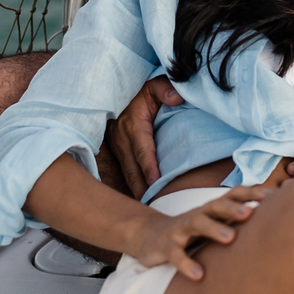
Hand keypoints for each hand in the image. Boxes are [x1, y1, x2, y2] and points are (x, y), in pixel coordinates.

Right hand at [109, 76, 185, 197]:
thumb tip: (177, 97)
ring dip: (137, 190)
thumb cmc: (141, 90)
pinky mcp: (118, 151)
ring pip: (128, 174)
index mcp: (133, 125)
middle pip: (133, 169)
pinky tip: (142, 197)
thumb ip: (165, 89)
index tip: (155, 182)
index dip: (149, 167)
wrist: (116, 90)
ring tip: (148, 208)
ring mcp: (118, 146)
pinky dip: (133, 185)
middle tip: (153, 207)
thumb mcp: (153, 85)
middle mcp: (123, 139)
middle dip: (142, 189)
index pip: (143, 149)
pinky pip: (126, 171)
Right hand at [133, 185, 268, 280]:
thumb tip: (273, 216)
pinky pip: (176, 254)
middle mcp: (199, 213)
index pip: (233, 194)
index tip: (273, 195)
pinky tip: (199, 275)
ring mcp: (182, 228)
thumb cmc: (193, 229)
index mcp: (213, 208)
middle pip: (217, 205)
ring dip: (214, 228)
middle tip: (251, 212)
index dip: (252, 193)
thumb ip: (237, 217)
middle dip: (234, 208)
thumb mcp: (215, 220)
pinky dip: (187, 264)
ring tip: (230, 238)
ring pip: (197, 222)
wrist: (151, 235)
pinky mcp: (167, 246)